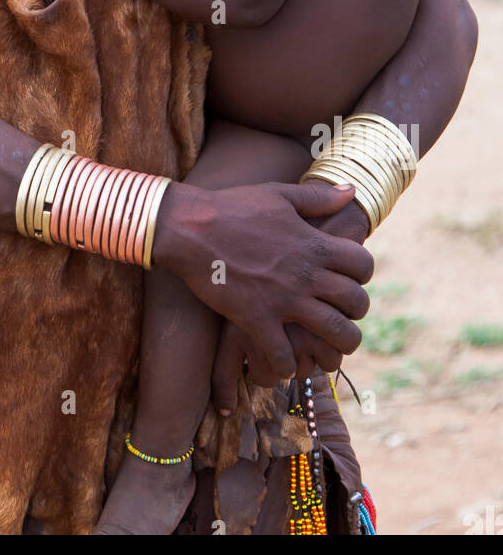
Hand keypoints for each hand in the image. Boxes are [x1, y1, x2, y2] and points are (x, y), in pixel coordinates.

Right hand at [153, 179, 372, 380]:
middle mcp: (306, 274)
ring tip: (325, 348)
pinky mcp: (256, 319)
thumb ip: (318, 197)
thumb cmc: (233, 207)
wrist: (190, 228)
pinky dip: (287, 364)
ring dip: (336, 346)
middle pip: (357, 304)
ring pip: (335, 334)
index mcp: (314, 243)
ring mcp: (283, 300)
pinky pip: (284, 355)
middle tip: (340, 315)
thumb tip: (352, 190)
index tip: (347, 278)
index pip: (364, 265)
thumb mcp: (279, 195)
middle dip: (355, 313)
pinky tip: (282, 359)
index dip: (362, 274)